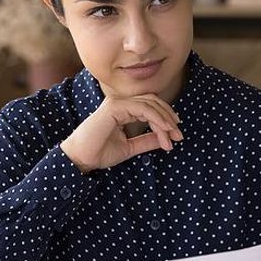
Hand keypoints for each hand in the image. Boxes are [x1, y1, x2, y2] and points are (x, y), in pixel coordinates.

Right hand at [60, 94, 183, 172]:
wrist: (81, 158)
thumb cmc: (99, 153)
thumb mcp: (130, 147)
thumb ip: (146, 141)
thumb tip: (165, 139)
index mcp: (123, 109)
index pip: (150, 107)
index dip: (165, 119)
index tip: (176, 137)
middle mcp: (121, 103)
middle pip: (153, 102)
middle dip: (169, 118)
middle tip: (178, 135)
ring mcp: (117, 102)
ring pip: (150, 104)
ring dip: (164, 120)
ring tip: (172, 136)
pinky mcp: (115, 106)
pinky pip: (142, 108)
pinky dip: (155, 118)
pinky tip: (163, 131)